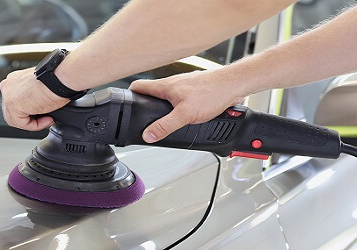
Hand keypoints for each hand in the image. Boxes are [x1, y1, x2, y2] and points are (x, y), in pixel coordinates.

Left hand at [0, 68, 70, 130]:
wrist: (59, 78)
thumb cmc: (56, 79)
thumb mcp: (40, 88)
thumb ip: (32, 97)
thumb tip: (35, 108)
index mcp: (14, 80)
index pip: (15, 102)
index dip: (30, 111)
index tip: (44, 112)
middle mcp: (8, 86)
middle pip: (12, 112)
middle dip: (29, 119)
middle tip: (46, 118)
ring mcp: (8, 95)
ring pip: (16, 120)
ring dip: (33, 123)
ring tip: (48, 119)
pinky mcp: (12, 105)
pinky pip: (22, 123)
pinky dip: (35, 125)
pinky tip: (47, 119)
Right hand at [128, 70, 249, 142]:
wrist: (234, 85)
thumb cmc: (212, 93)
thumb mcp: (185, 115)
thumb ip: (165, 126)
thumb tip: (148, 135)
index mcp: (165, 86)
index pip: (138, 86)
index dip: (128, 95)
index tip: (123, 103)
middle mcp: (173, 82)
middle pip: (151, 91)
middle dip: (145, 102)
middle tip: (139, 112)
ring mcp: (184, 84)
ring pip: (167, 94)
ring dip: (162, 104)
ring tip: (160, 116)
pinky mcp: (195, 88)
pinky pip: (180, 96)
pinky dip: (177, 104)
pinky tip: (183, 113)